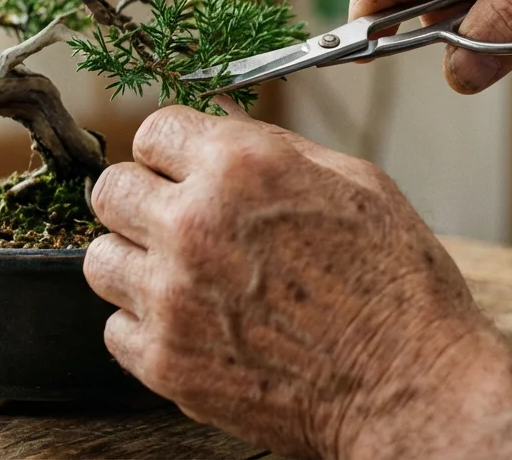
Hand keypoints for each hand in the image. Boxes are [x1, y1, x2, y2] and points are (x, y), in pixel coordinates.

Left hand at [83, 104, 511, 458]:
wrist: (411, 389)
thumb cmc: (398, 288)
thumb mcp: (355, 183)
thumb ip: (274, 147)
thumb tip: (221, 123)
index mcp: (243, 168)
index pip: (154, 129)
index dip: (174, 150)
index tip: (182, 168)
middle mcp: (195, 224)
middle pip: (111, 190)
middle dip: (144, 198)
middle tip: (177, 220)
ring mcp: (172, 298)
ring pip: (100, 259)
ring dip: (136, 261)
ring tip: (184, 276)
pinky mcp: (165, 362)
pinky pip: (114, 329)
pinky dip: (145, 326)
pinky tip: (192, 324)